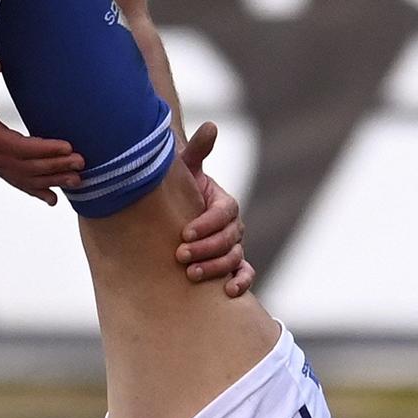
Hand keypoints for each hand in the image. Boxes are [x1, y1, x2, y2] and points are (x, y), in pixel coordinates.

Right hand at [0, 61, 81, 203]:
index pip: (21, 148)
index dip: (45, 149)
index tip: (67, 147)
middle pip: (29, 167)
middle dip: (57, 165)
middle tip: (80, 162)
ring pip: (28, 178)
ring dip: (53, 179)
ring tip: (76, 179)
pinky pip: (20, 184)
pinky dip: (38, 192)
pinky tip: (53, 198)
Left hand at [175, 124, 253, 295]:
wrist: (172, 210)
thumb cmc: (177, 190)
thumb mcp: (185, 170)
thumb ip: (197, 151)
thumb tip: (212, 125)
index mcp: (223, 202)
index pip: (223, 213)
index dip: (207, 223)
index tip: (185, 232)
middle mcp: (232, 225)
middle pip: (229, 239)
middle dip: (206, 248)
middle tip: (181, 256)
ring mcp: (232, 246)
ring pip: (235, 258)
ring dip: (216, 268)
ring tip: (192, 275)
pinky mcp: (231, 265)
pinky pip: (245, 274)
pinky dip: (242, 283)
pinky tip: (228, 292)